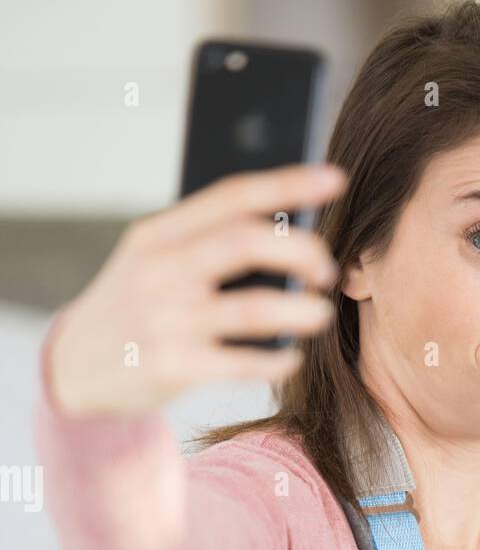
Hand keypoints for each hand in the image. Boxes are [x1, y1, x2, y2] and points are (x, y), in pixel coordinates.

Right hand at [46, 162, 347, 417]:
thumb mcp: (149, 261)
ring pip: (254, 308)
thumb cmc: (131, 309)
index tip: (334, 180)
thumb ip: (202, 240)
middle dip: (301, 251)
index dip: (288, 185)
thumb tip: (284, 225)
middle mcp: (161, 270)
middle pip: (247, 243)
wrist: (74, 369)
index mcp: (158, 234)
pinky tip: (291, 358)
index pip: (232, 197)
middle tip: (327, 269)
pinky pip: (243, 363)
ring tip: (322, 315)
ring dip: (300, 310)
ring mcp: (166, 319)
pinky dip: (277, 361)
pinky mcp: (173, 367)